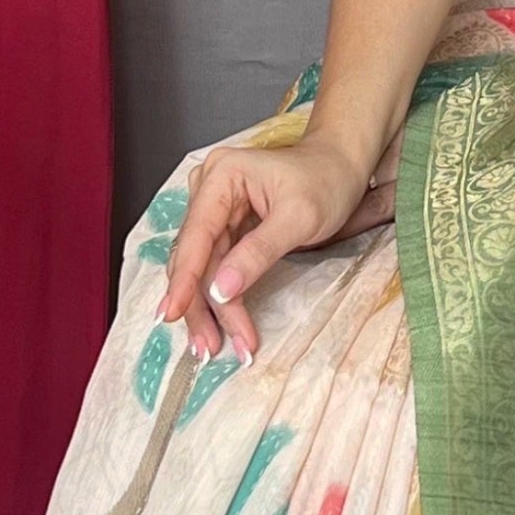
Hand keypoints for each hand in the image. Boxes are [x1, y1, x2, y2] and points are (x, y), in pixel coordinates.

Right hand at [158, 129, 379, 363]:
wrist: (341, 168)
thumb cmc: (326, 182)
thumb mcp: (299, 218)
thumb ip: (258, 253)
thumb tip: (220, 290)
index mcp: (221, 176)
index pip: (196, 234)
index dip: (184, 279)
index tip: (173, 314)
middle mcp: (208, 190)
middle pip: (194, 256)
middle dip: (200, 304)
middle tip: (209, 347)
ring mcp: (214, 210)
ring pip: (202, 268)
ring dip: (208, 309)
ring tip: (215, 346)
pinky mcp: (224, 228)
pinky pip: (215, 267)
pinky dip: (220, 298)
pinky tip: (223, 326)